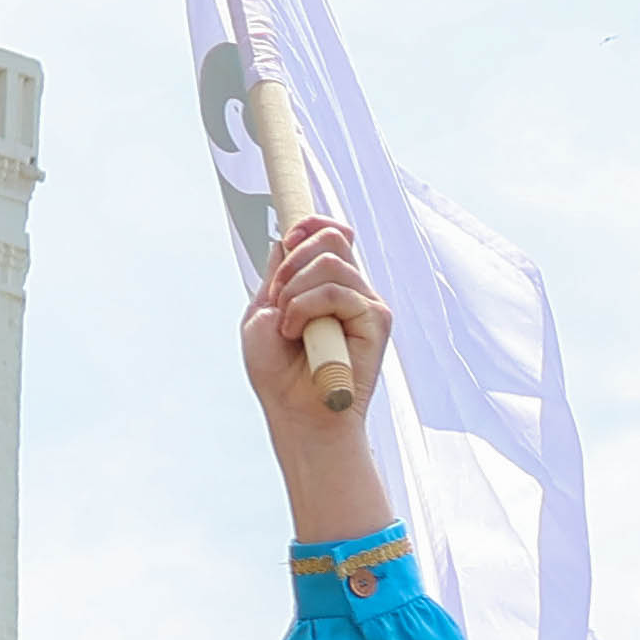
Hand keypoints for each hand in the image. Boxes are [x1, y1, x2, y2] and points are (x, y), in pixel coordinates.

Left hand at [242, 210, 395, 522]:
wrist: (297, 415)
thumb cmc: (279, 374)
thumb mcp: (263, 313)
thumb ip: (278, 275)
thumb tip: (289, 237)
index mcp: (326, 286)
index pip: (330, 233)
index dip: (309, 224)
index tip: (289, 237)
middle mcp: (351, 291)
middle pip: (332, 236)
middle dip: (294, 260)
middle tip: (278, 299)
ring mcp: (366, 304)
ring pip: (331, 260)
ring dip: (295, 290)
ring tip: (287, 325)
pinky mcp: (377, 321)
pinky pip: (338, 291)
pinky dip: (306, 307)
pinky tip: (298, 333)